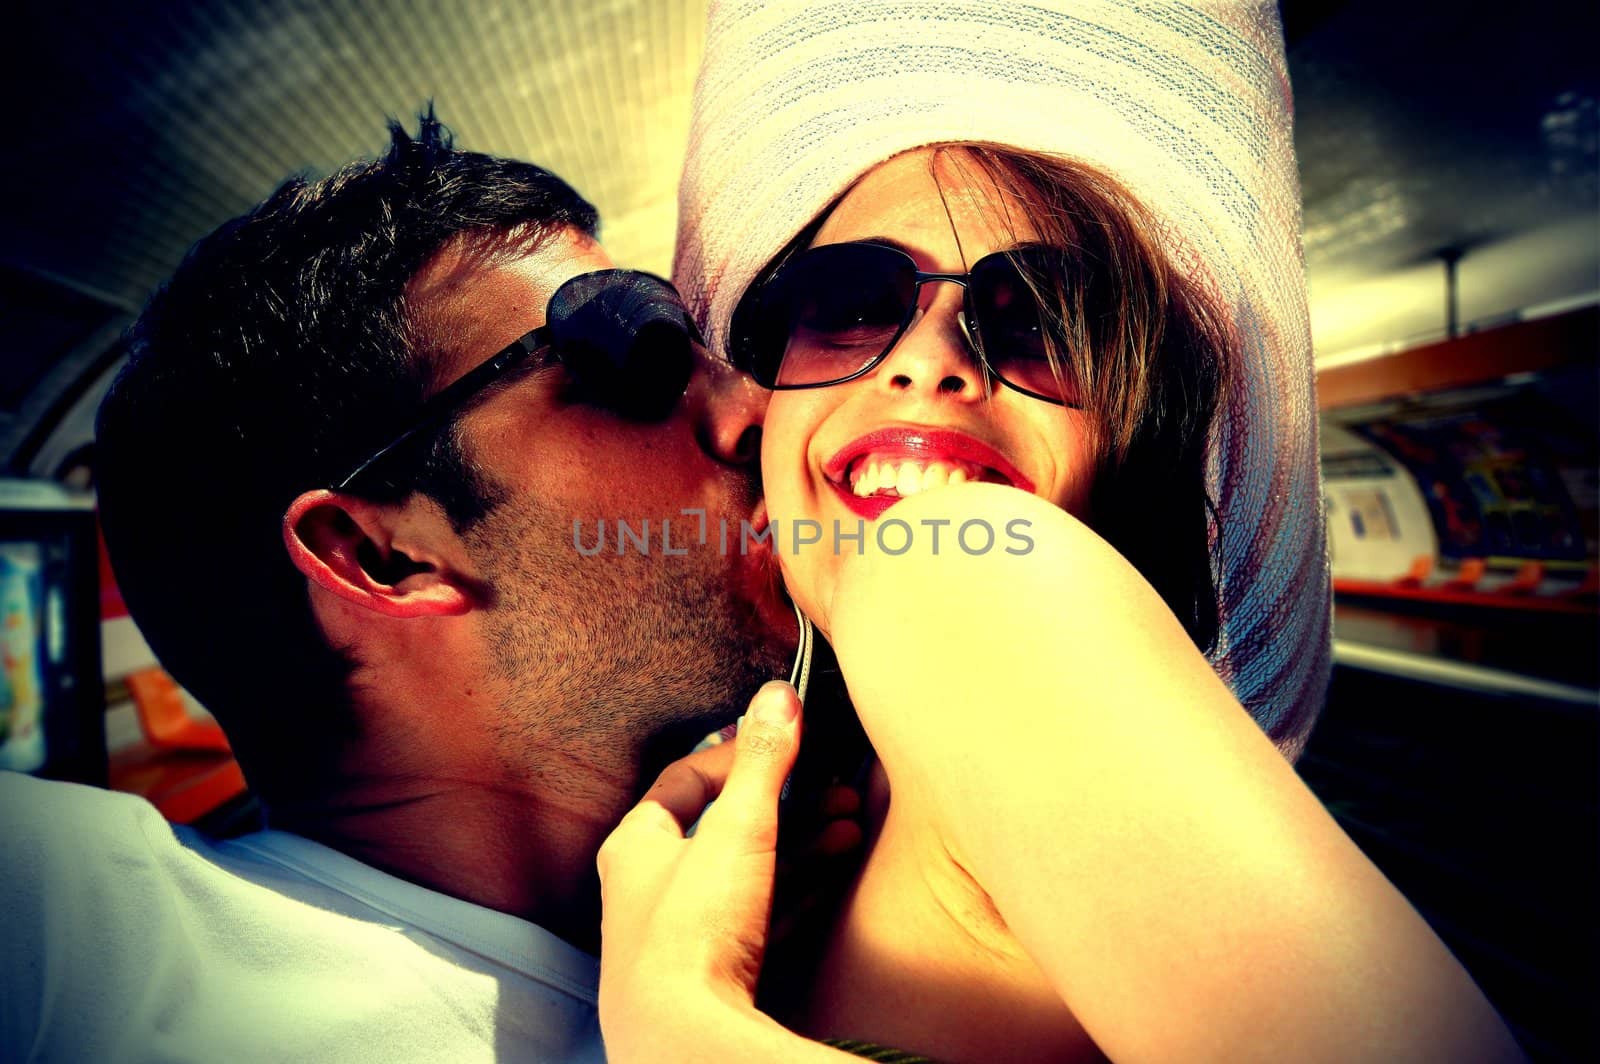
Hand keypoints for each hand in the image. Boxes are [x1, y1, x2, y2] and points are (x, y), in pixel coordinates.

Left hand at [597, 681, 811, 1060]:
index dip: (736, 756)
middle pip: (724, 828)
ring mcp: (684, 935)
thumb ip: (763, 761)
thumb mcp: (737, 829)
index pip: (683, 780)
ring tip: (850, 822)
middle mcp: (651, 889)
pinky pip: (765, 915)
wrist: (684, 1039)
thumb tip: (777, 695)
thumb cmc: (691, 931)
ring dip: (803, 844)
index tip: (782, 743)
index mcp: (636, 846)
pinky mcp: (716, 973)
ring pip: (750, 872)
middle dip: (788, 804)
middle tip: (835, 787)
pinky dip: (801, 887)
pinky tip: (837, 866)